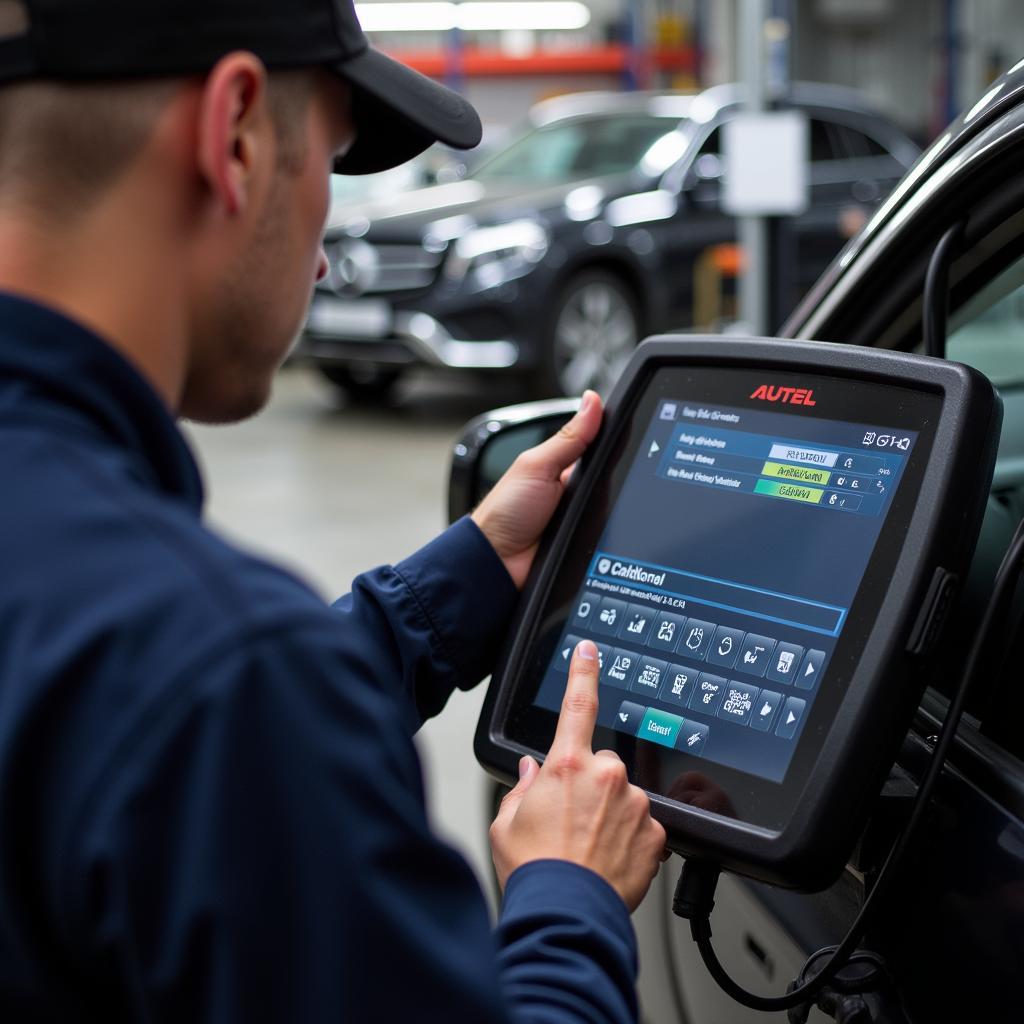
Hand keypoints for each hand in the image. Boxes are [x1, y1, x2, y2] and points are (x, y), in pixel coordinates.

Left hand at [471, 390, 601, 588]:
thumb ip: (568, 437)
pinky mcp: (587, 542)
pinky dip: (610, 533)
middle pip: (612, 479)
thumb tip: (592, 401)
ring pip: (616, 508)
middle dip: (615, 480)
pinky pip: (610, 535)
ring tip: (591, 512)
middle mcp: (575, 492)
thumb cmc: (505, 513)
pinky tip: (602, 531)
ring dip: (613, 509)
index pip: (601, 448)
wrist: (497, 562)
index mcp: (564, 467)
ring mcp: (582, 518)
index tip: (631, 434)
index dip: (615, 442)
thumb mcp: (537, 466)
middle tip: (601, 484)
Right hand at [489, 640, 666, 911]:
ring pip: (624, 796)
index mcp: (566, 766)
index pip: (578, 705)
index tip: (590, 650)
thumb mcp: (508, 823)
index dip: (584, 672)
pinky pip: (643, 824)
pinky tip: (609, 859)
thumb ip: (523, 789)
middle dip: (590, 785)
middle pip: (602, 766)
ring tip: (589, 848)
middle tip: (572, 822)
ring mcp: (635, 804)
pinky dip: (629, 838)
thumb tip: (533, 774)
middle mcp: (606, 777)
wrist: (566, 916)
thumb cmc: (535, 872)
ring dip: (611, 813)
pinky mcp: (656, 832)